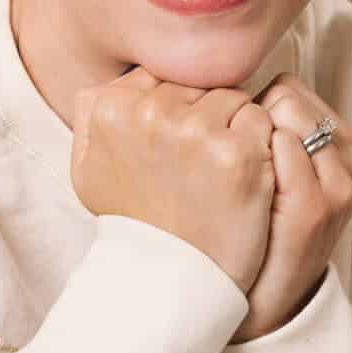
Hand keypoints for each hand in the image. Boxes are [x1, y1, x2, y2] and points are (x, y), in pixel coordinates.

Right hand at [71, 66, 277, 294]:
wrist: (169, 275)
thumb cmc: (134, 221)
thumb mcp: (88, 168)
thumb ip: (92, 114)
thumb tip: (109, 84)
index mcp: (112, 109)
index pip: (166, 76)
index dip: (180, 110)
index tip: (176, 148)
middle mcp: (151, 112)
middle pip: (202, 84)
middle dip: (208, 116)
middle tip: (200, 165)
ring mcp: (197, 131)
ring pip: (236, 99)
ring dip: (237, 130)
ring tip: (219, 174)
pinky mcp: (238, 153)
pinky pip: (263, 123)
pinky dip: (261, 148)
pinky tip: (243, 180)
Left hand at [228, 73, 351, 343]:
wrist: (257, 303)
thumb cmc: (254, 230)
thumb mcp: (273, 175)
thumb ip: (265, 129)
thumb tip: (215, 79)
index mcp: (347, 148)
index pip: (289, 86)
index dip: (248, 108)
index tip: (228, 142)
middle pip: (286, 94)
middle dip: (247, 117)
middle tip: (225, 160)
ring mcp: (339, 184)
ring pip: (284, 114)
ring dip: (246, 137)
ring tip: (230, 178)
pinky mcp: (315, 207)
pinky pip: (279, 146)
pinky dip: (251, 158)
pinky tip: (233, 189)